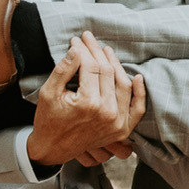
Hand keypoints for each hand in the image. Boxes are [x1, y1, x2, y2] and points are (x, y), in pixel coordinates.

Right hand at [27, 36, 141, 165]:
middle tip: (89, 39)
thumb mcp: (48, 93)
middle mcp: (107, 113)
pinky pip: (137, 108)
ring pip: (123, 85)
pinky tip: (137, 77)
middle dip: (97, 52)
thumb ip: (63, 69)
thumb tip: (77, 48)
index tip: (77, 40)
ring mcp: (117, 122)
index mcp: (88, 103)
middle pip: (107, 72)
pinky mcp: (122, 129)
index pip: (91, 66)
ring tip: (106, 51)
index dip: (84, 50)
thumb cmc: (48, 120)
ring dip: (116, 65)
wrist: (53, 149)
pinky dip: (139, 93)